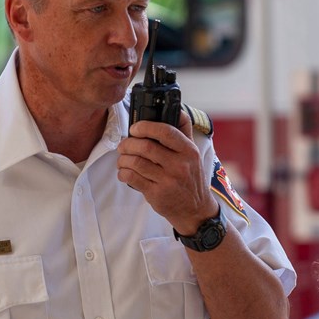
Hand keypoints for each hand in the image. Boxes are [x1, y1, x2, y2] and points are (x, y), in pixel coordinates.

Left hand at [117, 112, 214, 234]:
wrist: (195, 210)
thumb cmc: (190, 178)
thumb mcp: (193, 154)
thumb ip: (183, 132)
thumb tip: (175, 108)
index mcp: (188, 151)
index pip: (165, 131)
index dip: (146, 126)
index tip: (135, 128)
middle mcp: (180, 165)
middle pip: (145, 147)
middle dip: (128, 143)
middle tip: (123, 145)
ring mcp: (168, 181)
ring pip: (135, 162)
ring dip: (123, 159)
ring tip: (122, 159)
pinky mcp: (157, 194)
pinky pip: (132, 178)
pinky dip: (123, 173)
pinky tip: (125, 172)